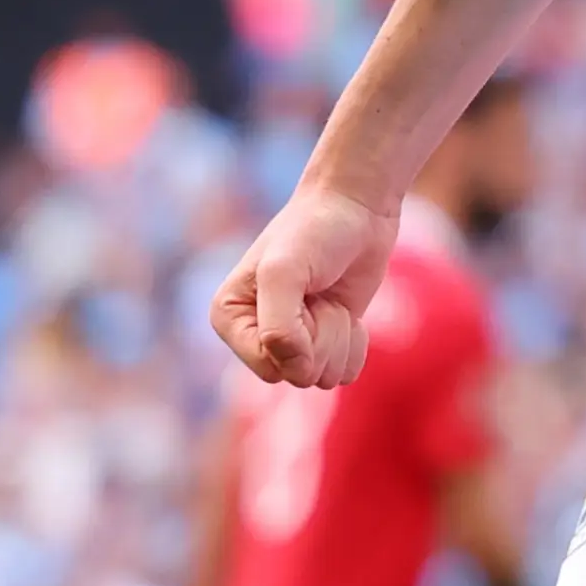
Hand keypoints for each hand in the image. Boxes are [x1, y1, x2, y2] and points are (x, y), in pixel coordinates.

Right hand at [212, 184, 398, 387]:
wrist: (356, 207)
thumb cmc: (314, 231)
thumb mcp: (285, 272)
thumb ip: (279, 326)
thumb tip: (294, 371)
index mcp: (229, 319)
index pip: (269, 368)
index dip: (300, 342)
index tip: (304, 299)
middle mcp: (255, 336)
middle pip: (299, 376)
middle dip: (322, 337)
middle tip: (319, 294)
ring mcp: (293, 341)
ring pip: (324, 378)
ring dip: (340, 337)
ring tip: (329, 298)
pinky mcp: (325, 341)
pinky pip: (347, 372)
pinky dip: (356, 343)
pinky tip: (347, 311)